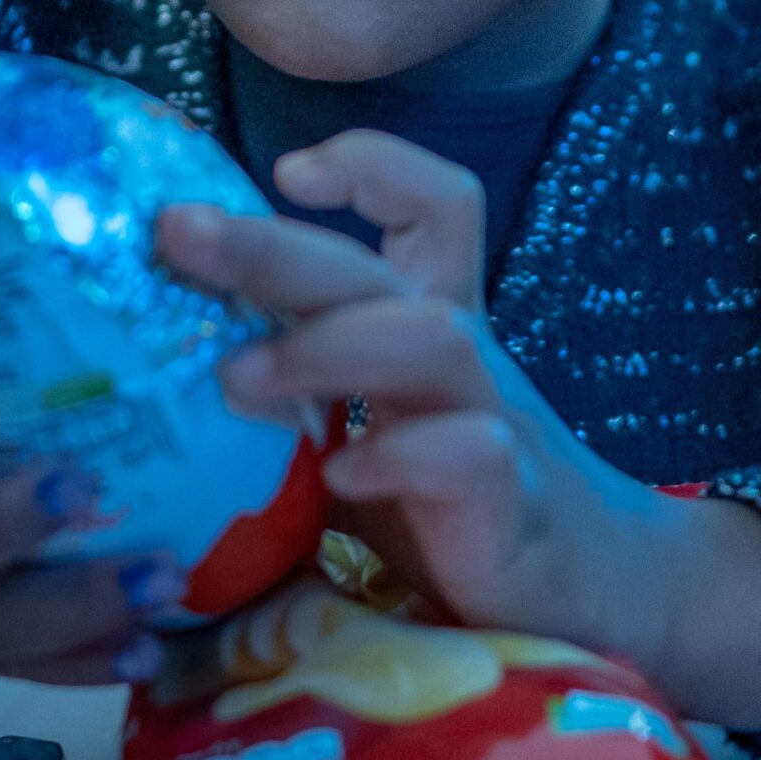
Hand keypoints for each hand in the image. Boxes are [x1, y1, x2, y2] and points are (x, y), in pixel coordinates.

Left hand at [160, 130, 760, 728]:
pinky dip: (400, 456)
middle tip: (177, 235)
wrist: (611, 596)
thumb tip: (149, 404)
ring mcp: (494, 426)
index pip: (430, 207)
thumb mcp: (369, 444)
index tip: (283, 167)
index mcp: (427, 330)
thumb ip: (291, 414)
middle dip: (271, 241)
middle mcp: (461, 361)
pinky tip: (343, 476)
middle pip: (379, 266)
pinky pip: (468, 454)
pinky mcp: (513, 507)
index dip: (370, 163)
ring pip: (429, 337)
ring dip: (324, 344)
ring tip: (237, 380)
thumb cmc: (459, 515)